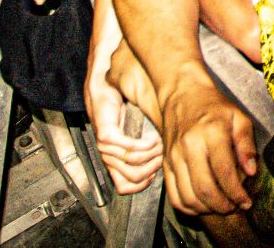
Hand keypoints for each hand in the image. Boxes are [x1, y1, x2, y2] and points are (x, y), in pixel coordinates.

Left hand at [93, 56, 164, 194]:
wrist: (105, 85)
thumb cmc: (121, 105)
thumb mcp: (137, 130)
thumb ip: (147, 147)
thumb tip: (168, 161)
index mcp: (114, 160)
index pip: (126, 187)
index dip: (145, 183)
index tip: (158, 172)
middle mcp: (108, 157)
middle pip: (133, 179)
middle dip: (153, 168)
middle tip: (164, 155)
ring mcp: (105, 147)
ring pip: (133, 164)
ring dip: (152, 156)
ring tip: (161, 145)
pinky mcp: (106, 135)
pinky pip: (129, 148)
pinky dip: (145, 146)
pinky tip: (154, 139)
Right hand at [159, 78, 259, 216]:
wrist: (183, 95)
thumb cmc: (214, 107)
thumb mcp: (239, 118)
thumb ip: (247, 144)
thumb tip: (251, 171)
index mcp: (212, 133)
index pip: (224, 173)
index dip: (237, 194)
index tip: (246, 202)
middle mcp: (189, 146)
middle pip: (205, 189)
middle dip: (223, 206)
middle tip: (235, 207)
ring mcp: (174, 156)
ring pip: (188, 197)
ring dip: (206, 209)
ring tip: (220, 207)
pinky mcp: (165, 164)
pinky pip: (174, 195)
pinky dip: (188, 207)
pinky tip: (202, 205)